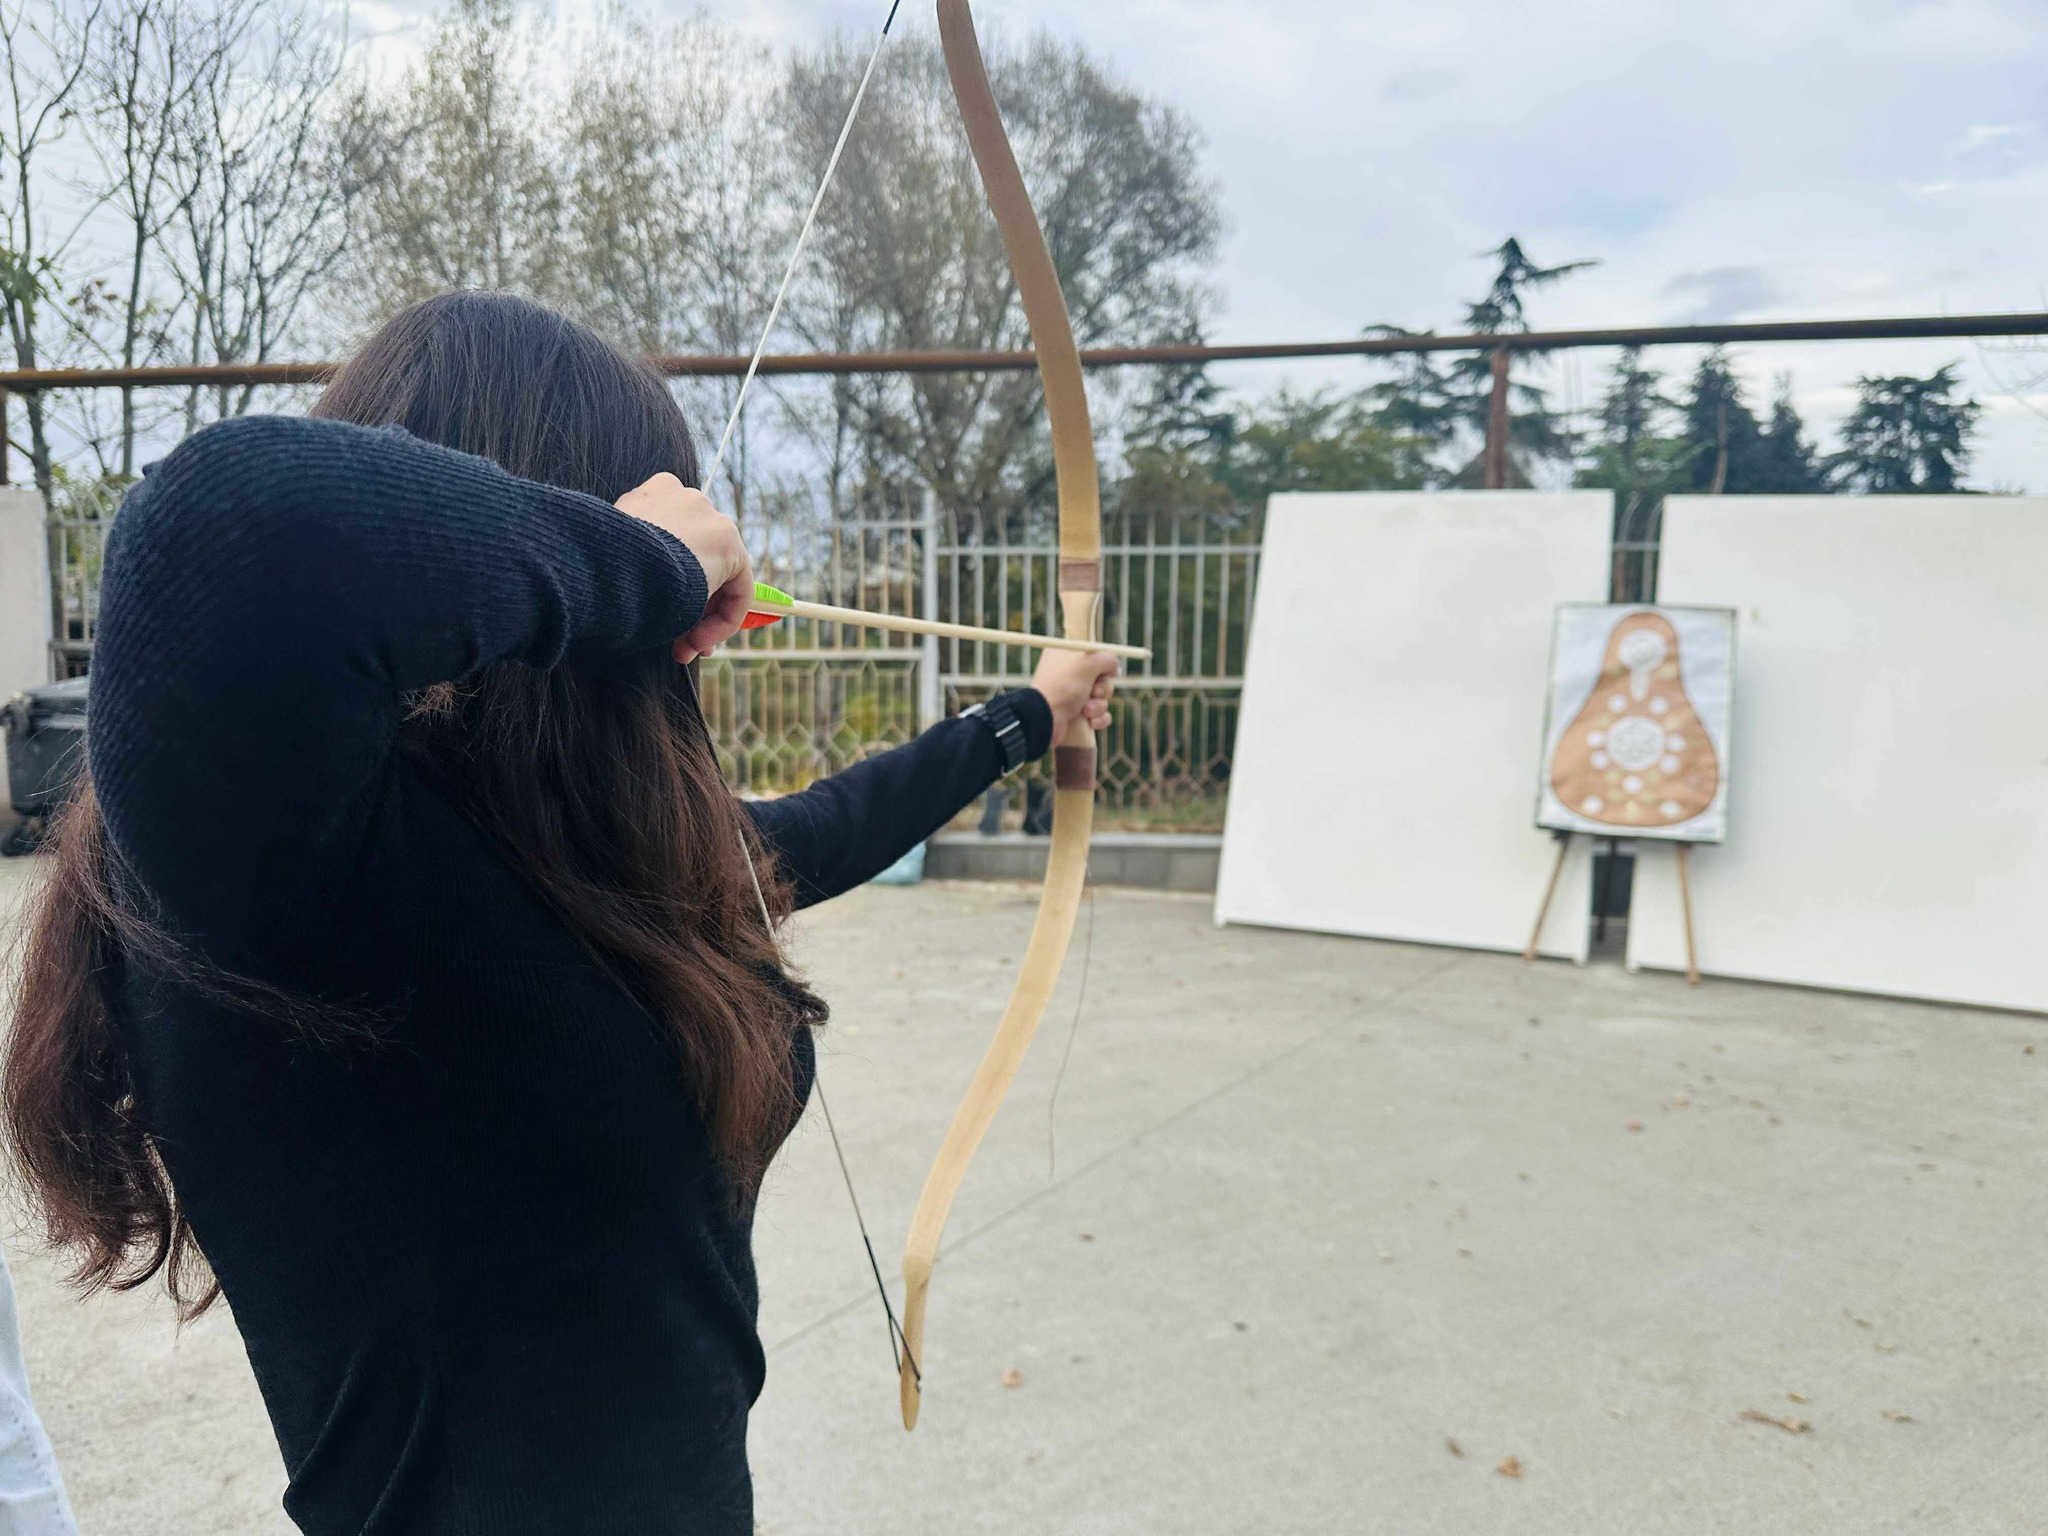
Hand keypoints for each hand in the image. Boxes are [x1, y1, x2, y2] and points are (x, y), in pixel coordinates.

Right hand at [615, 473, 752, 662]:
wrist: (610, 565)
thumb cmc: (601, 569)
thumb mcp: (616, 560)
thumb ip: (638, 564)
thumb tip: (649, 595)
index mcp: (651, 495)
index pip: (672, 538)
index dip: (668, 582)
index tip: (656, 613)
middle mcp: (684, 498)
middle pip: (698, 558)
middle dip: (690, 606)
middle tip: (675, 642)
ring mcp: (709, 517)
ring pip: (718, 576)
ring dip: (701, 619)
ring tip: (683, 649)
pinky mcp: (729, 542)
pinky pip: (737, 589)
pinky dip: (722, 621)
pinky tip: (696, 642)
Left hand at [1030, 648, 1117, 742]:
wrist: (1045, 718)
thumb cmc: (1063, 685)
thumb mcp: (1088, 662)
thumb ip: (1107, 658)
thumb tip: (1114, 668)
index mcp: (1065, 655)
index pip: (1092, 654)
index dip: (1102, 663)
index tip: (1105, 670)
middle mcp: (1068, 674)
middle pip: (1101, 677)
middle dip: (1103, 688)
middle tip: (1093, 692)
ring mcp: (1071, 696)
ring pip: (1102, 698)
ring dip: (1099, 705)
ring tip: (1086, 710)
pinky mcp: (1075, 715)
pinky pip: (1099, 715)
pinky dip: (1099, 719)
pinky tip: (1090, 722)